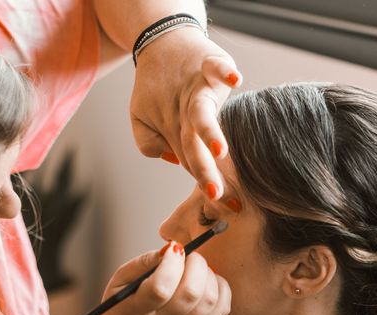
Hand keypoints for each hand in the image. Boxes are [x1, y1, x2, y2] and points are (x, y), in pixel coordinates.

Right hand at [97, 241, 230, 314]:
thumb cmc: (122, 305)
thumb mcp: (119, 282)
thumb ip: (142, 263)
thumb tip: (171, 249)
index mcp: (137, 311)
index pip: (161, 288)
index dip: (171, 263)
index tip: (173, 248)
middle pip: (191, 293)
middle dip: (195, 264)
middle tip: (189, 255)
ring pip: (209, 300)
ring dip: (208, 275)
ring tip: (196, 268)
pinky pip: (222, 310)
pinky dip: (221, 289)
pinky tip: (207, 282)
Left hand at [130, 28, 241, 199]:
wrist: (161, 44)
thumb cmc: (156, 87)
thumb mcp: (141, 119)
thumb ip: (149, 144)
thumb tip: (169, 158)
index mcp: (175, 131)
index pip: (190, 163)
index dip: (206, 185)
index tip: (223, 209)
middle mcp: (185, 114)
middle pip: (195, 146)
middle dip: (205, 171)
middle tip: (217, 195)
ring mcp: (196, 90)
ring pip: (201, 114)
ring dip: (210, 133)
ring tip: (219, 151)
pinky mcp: (206, 65)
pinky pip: (216, 67)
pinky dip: (224, 71)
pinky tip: (234, 80)